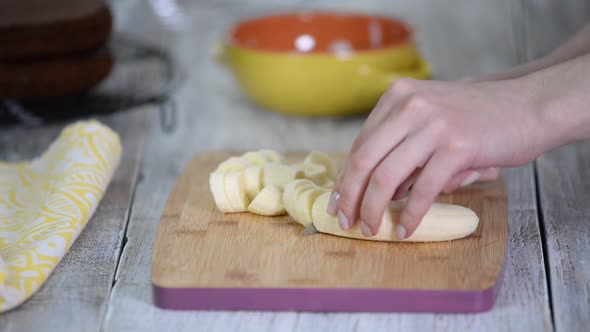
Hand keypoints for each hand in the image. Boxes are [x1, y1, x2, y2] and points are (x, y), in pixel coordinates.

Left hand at [327, 77, 545, 238]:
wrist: (527, 105)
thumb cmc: (475, 117)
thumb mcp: (429, 116)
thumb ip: (400, 144)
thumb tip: (369, 187)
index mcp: (398, 96)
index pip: (361, 144)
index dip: (345, 177)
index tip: (337, 202)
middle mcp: (410, 106)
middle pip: (364, 160)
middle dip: (350, 196)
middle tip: (346, 221)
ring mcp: (433, 125)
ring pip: (387, 177)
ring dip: (374, 209)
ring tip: (372, 228)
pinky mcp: (457, 147)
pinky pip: (423, 190)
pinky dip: (411, 214)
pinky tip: (406, 229)